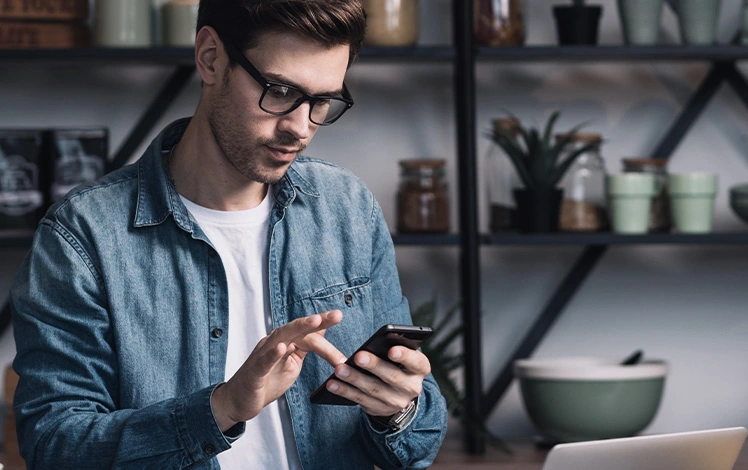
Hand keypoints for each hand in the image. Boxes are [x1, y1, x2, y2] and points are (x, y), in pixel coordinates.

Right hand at [211, 310, 344, 430]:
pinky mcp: (254, 372)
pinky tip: (283, 348)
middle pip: (297, 328)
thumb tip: (322, 330)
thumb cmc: (266, 381)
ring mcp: (262, 356)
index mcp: (285, 342)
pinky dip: (272, 353)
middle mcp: (273, 343)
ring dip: (299, 328)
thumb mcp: (293, 362)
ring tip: (315, 321)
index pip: (307, 332)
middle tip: (337, 315)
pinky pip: (263, 361)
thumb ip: (306, 346)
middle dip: (317, 321)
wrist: (239, 401)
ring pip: (281, 337)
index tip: (339, 315)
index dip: (323, 324)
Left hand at [326, 345, 430, 417]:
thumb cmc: (398, 363)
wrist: (398, 392)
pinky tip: (332, 384)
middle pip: (392, 376)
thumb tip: (376, 342)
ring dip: (354, 379)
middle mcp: (412, 387)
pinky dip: (345, 391)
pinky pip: (360, 400)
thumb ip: (395, 348)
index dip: (404, 356)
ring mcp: (396, 402)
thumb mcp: (403, 356)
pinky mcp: (379, 409)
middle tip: (358, 356)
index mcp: (420, 369)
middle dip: (374, 366)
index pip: (416, 362)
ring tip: (339, 369)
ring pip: (373, 389)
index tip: (391, 350)